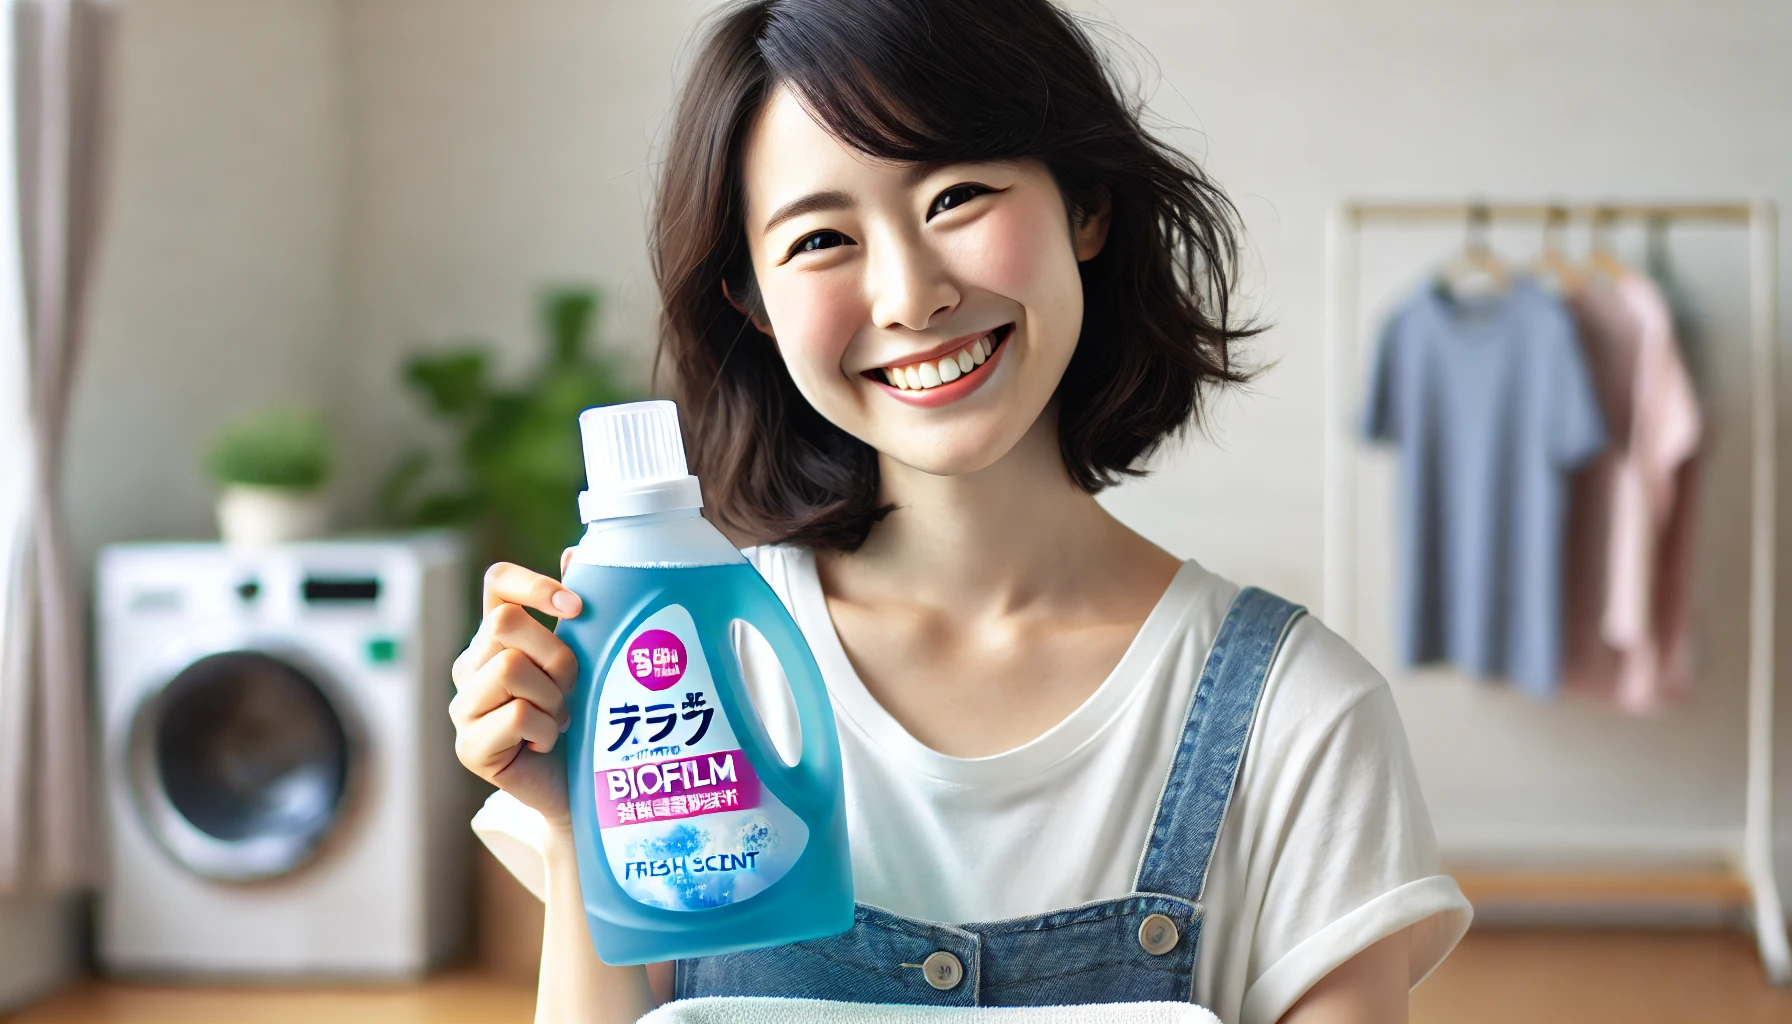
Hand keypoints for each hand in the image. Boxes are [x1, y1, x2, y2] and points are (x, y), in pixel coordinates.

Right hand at [451, 560, 583, 829]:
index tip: (576, 608)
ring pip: (510, 669)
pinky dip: (547, 730)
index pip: (497, 583)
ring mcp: (464, 706)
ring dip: (553, 697)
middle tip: (571, 687)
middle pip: (505, 624)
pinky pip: (516, 716)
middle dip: (555, 653)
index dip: (533, 585)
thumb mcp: (590, 658)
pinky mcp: (469, 747)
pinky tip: (548, 744)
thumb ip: (578, 611)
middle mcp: (472, 665)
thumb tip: (575, 552)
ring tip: (561, 719)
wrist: (586, 790)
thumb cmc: (588, 719)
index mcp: (498, 636)